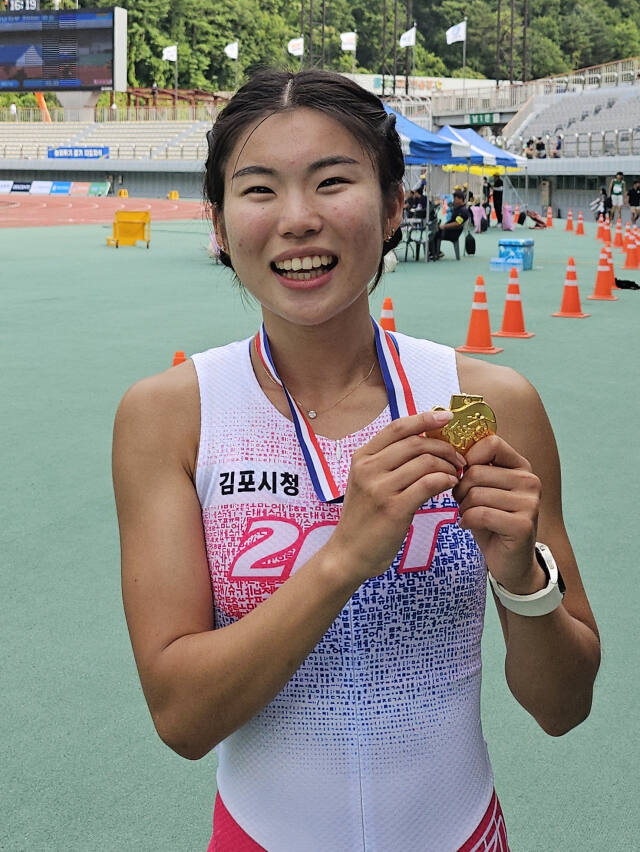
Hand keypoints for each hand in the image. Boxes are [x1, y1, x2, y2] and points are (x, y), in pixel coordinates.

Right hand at [331, 411, 464, 582]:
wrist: (348, 553)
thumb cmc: (363, 518)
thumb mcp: (367, 482)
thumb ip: (389, 462)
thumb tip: (425, 442)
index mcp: (362, 457)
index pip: (397, 427)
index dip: (424, 418)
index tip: (446, 417)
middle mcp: (368, 469)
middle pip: (416, 443)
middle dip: (444, 446)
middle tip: (459, 458)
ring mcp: (380, 488)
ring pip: (425, 462)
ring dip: (448, 465)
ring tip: (456, 474)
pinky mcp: (394, 508)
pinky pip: (428, 484)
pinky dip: (445, 480)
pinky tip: (450, 485)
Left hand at [452, 435, 545, 593]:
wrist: (511, 562)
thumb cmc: (490, 520)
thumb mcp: (482, 488)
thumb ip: (473, 467)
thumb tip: (445, 448)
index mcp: (521, 466)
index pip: (490, 443)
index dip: (467, 458)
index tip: (462, 476)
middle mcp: (530, 480)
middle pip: (476, 472)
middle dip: (460, 489)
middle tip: (463, 503)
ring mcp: (530, 502)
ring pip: (475, 494)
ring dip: (463, 508)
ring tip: (469, 515)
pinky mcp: (523, 525)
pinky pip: (480, 514)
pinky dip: (467, 521)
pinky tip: (469, 526)